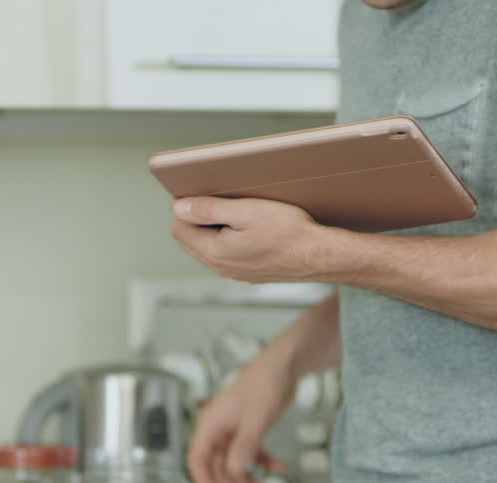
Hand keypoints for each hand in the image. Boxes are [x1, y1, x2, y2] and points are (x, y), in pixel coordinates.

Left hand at [169, 196, 337, 283]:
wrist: (319, 256)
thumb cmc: (288, 232)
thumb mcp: (246, 211)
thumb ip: (208, 209)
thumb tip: (180, 208)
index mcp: (214, 252)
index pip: (178, 228)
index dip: (186, 207)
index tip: (204, 195)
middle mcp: (220, 267)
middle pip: (188, 239)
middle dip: (197, 218)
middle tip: (220, 201)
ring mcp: (233, 273)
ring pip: (206, 247)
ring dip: (213, 229)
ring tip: (237, 213)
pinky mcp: (247, 273)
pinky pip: (225, 254)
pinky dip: (229, 239)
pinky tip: (249, 229)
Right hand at [187, 343, 295, 482]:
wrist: (285, 365)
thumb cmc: (265, 382)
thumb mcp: (255, 418)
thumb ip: (244, 446)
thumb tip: (234, 471)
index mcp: (211, 424)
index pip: (198, 460)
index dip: (204, 482)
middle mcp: (219, 429)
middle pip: (218, 466)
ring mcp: (234, 431)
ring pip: (235, 464)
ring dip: (249, 478)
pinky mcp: (249, 430)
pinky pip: (251, 454)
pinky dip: (264, 463)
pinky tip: (278, 468)